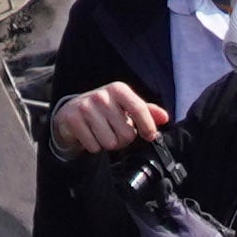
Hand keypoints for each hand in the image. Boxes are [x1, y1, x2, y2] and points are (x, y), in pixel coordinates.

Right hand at [50, 84, 166, 156]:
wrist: (71, 112)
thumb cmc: (104, 110)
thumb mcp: (125, 106)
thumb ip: (146, 111)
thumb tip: (165, 118)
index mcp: (118, 89)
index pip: (139, 109)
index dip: (148, 126)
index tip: (150, 136)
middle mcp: (102, 96)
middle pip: (126, 133)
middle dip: (123, 139)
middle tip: (115, 132)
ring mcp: (86, 107)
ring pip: (110, 143)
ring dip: (108, 144)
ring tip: (102, 134)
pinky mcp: (73, 119)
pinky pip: (94, 146)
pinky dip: (94, 147)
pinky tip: (90, 136)